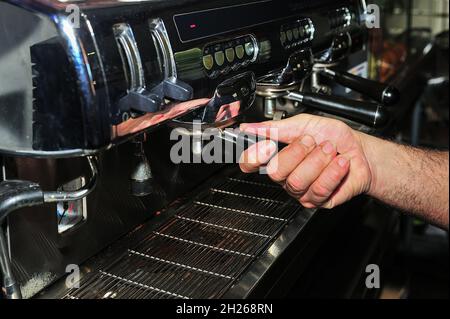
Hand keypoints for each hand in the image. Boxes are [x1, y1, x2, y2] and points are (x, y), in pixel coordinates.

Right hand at [239, 114, 372, 208]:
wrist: (360, 151)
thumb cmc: (333, 137)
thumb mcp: (304, 124)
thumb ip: (276, 127)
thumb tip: (249, 128)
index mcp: (276, 156)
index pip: (250, 164)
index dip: (253, 157)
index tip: (267, 145)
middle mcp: (285, 175)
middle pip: (276, 172)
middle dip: (297, 152)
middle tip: (311, 141)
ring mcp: (300, 190)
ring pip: (297, 181)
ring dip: (318, 160)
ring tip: (329, 150)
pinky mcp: (317, 200)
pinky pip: (318, 189)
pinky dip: (333, 172)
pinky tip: (339, 163)